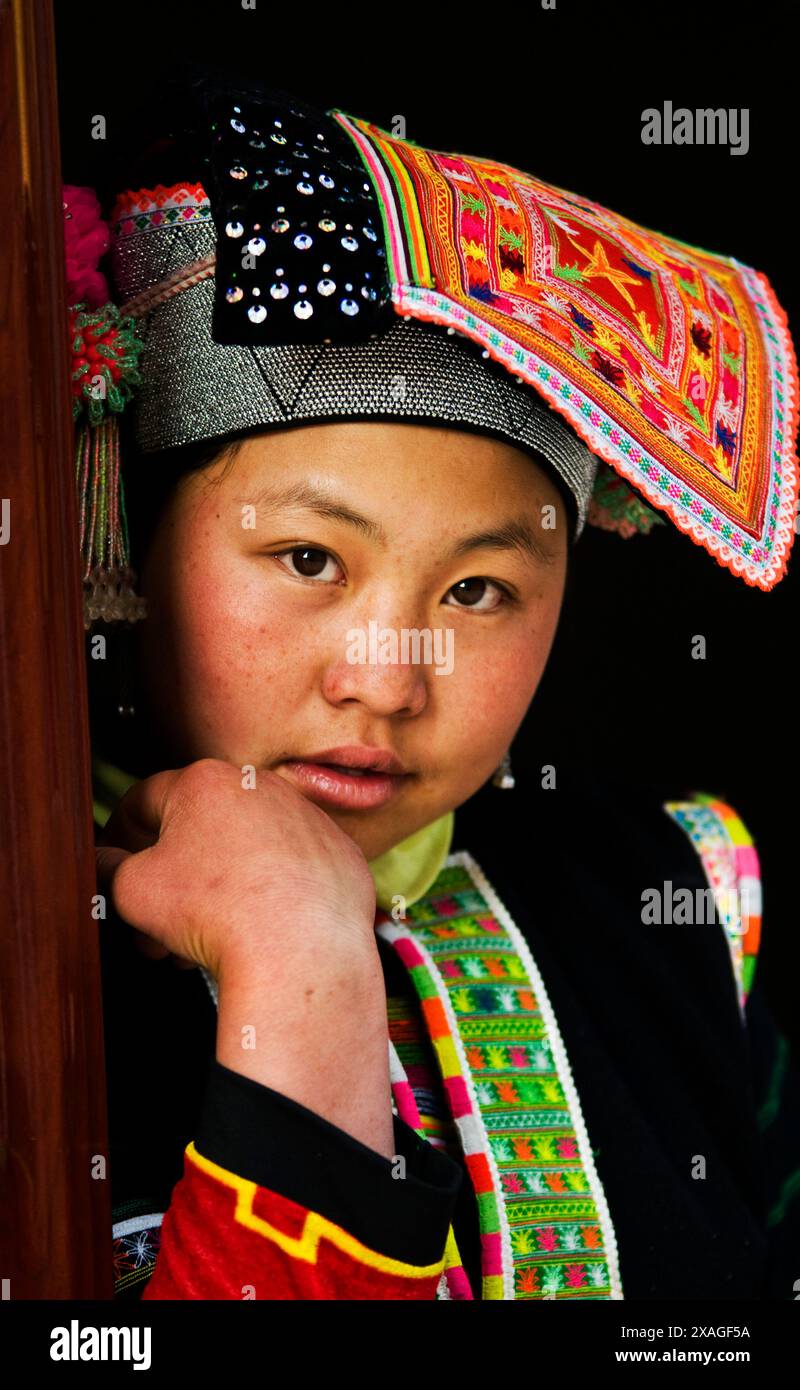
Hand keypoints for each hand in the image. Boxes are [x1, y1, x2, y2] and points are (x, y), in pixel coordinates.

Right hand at [95, 757, 377, 978]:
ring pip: (242, 856)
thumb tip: (106, 864)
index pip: (144, 802)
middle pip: (196, 836)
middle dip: (167, 884)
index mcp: (205, 782)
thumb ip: (111, 868)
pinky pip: (289, 875)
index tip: (114, 866)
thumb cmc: (217, 914)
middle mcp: (260, 788)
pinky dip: (267, 899)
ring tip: (195, 946)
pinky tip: (250, 935)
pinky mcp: (338, 855)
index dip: (119, 838)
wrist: (299, 951)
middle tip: (152, 928)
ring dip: (212, 896)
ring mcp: (306, 819)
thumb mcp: (133, 889)